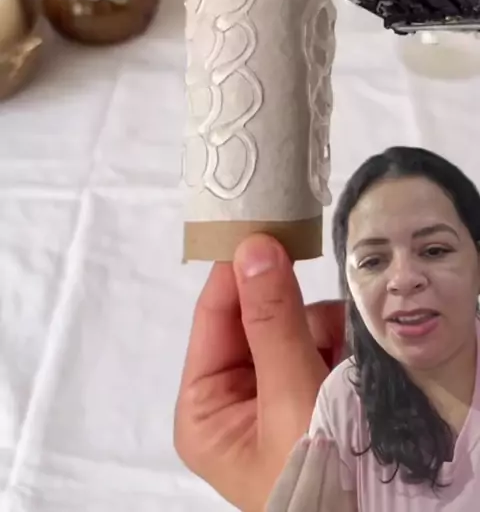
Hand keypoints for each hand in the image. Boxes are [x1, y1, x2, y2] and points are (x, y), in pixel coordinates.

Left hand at [174, 234, 345, 511]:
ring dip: (323, 325)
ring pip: (292, 327)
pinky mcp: (310, 397)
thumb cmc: (317, 473)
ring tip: (345, 342)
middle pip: (254, 319)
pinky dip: (340, 341)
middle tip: (315, 267)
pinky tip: (355, 352)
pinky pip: (319, 347)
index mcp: (204, 406)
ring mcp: (273, 397)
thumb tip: (253, 246)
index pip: (213, 315)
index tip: (265, 225)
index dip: (238, 268)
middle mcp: (232, 399)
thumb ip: (272, 320)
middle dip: (291, 304)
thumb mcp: (290, 395)